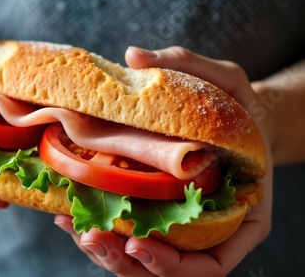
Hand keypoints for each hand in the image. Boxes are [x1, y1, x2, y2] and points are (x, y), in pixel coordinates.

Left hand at [54, 46, 272, 276]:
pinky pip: (128, 238)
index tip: (138, 245)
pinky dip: (102, 236)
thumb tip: (134, 55)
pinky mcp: (154, 217)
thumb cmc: (237, 104)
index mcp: (239, 216)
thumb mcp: (225, 79)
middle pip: (168, 269)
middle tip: (92, 236)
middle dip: (126, 262)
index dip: (172, 265)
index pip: (210, 264)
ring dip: (107, 254)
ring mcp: (180, 227)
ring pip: (142, 262)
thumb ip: (188, 65)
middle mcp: (208, 230)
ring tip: (78, 229)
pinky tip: (71, 218)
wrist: (233, 117)